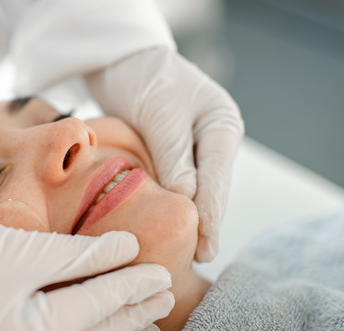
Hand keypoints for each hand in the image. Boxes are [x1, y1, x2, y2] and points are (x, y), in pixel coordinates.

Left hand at [86, 46, 243, 261]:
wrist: (122, 60)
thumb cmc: (145, 78)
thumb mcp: (160, 113)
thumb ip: (174, 155)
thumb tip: (187, 197)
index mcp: (222, 126)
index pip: (219, 177)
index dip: (212, 213)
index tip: (207, 243)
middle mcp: (213, 141)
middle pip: (210, 189)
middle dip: (203, 223)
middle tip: (199, 258)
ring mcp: (194, 151)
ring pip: (192, 192)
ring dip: (186, 218)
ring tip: (184, 253)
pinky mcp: (172, 157)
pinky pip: (173, 187)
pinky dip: (168, 206)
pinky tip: (164, 229)